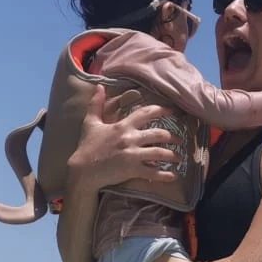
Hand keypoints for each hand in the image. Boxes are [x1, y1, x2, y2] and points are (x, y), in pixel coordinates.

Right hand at [68, 85, 182, 191]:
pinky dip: (166, 175)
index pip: (146, 113)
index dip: (161, 110)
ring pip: (160, 153)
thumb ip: (96, 104)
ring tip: (179, 157)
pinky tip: (173, 176)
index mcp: (122, 126)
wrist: (82, 170)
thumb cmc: (86, 146)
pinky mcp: (132, 170)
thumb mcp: (90, 123)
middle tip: (179, 140)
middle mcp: (130, 138)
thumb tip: (98, 86)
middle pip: (159, 134)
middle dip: (173, 137)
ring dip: (173, 155)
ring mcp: (132, 155)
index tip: (171, 110)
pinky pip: (154, 173)